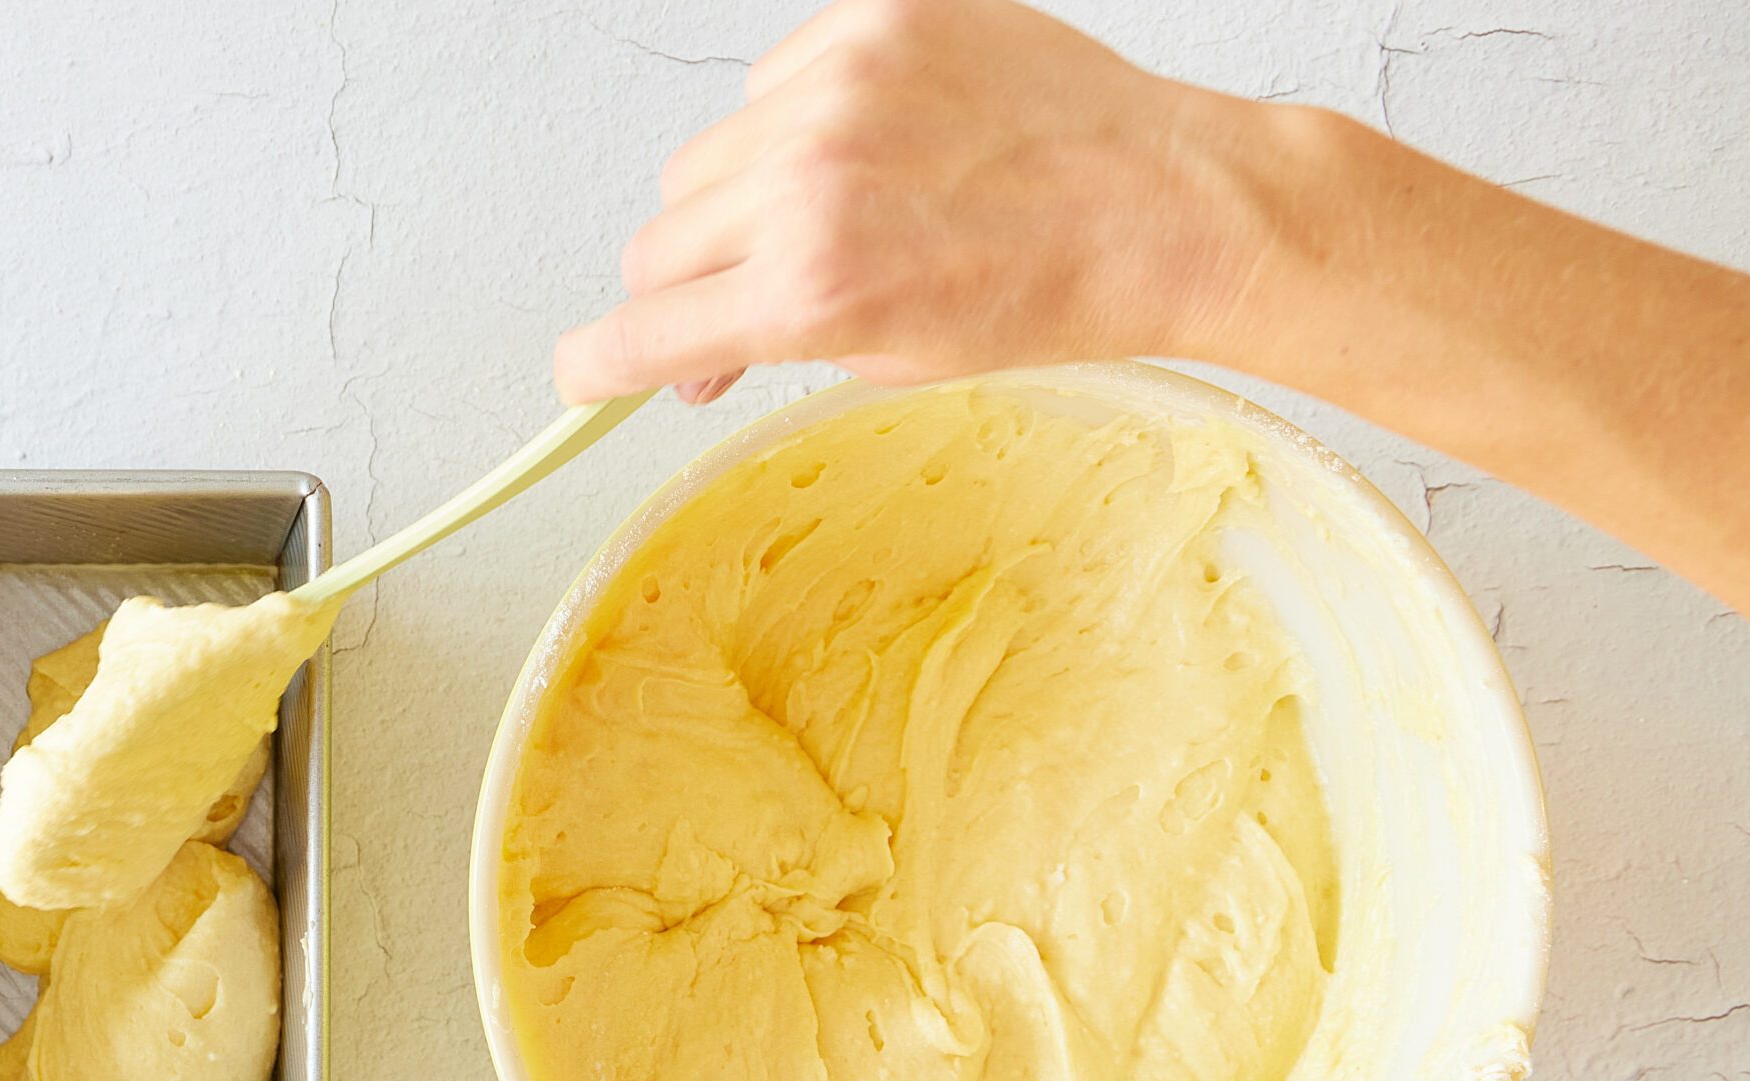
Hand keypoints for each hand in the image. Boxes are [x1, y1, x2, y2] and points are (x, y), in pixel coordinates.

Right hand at [554, 0, 1294, 402]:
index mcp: (811, 289)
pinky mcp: (875, 22)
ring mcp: (840, 89)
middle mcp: (809, 183)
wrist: (1163, 206)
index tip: (586, 376)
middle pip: (657, 241)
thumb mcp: (895, 356)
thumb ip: (777, 341)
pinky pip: (775, 78)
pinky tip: (880, 144)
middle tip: (750, 295)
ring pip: (708, 159)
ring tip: (844, 211)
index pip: (639, 331)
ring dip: (745, 197)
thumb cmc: (1051, 293)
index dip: (597, 367)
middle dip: (688, 283)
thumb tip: (696, 351)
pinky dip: (802, 118)